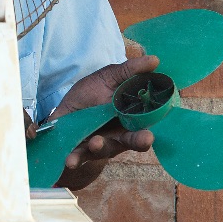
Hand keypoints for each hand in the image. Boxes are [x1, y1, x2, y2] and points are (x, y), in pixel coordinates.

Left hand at [35, 55, 158, 190]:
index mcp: (132, 119)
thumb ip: (129, 71)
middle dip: (138, 143)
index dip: (148, 133)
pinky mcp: (82, 150)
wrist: (67, 109)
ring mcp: (102, 144)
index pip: (146, 126)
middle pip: (133, 142)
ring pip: (105, 149)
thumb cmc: (92, 93)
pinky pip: (79, 157)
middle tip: (144, 141)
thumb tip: (155, 60)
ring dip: (100, 147)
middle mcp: (121, 135)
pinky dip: (75, 159)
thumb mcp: (109, 77)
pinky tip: (69, 161)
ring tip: (95, 142)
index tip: (150, 135)